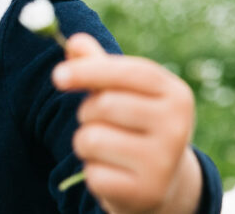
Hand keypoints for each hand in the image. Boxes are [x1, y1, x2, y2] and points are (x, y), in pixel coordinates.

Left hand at [52, 33, 201, 213]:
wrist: (161, 181)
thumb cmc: (134, 123)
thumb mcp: (121, 91)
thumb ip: (97, 65)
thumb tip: (74, 42)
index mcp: (176, 95)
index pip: (129, 72)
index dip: (89, 70)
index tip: (57, 76)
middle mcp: (178, 127)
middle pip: (105, 104)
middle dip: (87, 112)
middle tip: (98, 121)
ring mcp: (164, 162)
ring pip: (92, 139)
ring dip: (84, 142)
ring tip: (105, 147)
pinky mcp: (147, 192)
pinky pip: (93, 173)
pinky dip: (92, 172)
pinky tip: (112, 172)